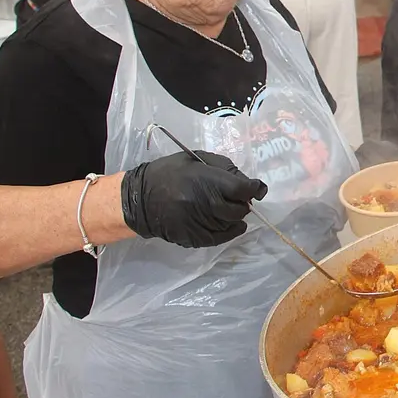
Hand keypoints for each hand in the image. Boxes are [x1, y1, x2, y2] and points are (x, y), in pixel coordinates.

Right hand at [121, 151, 267, 248]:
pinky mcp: (193, 238)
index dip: (256, 188)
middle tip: (238, 198)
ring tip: (226, 209)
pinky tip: (228, 225)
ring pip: (232, 224)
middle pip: (241, 209)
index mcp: (207, 181)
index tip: (258, 188)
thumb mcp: (197, 159)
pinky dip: (229, 232)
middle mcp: (206, 204)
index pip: (244, 189)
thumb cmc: (170, 173)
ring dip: (234, 217)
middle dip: (243, 203)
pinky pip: (221, 238)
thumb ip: (225, 169)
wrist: (139, 198)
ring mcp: (200, 223)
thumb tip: (248, 183)